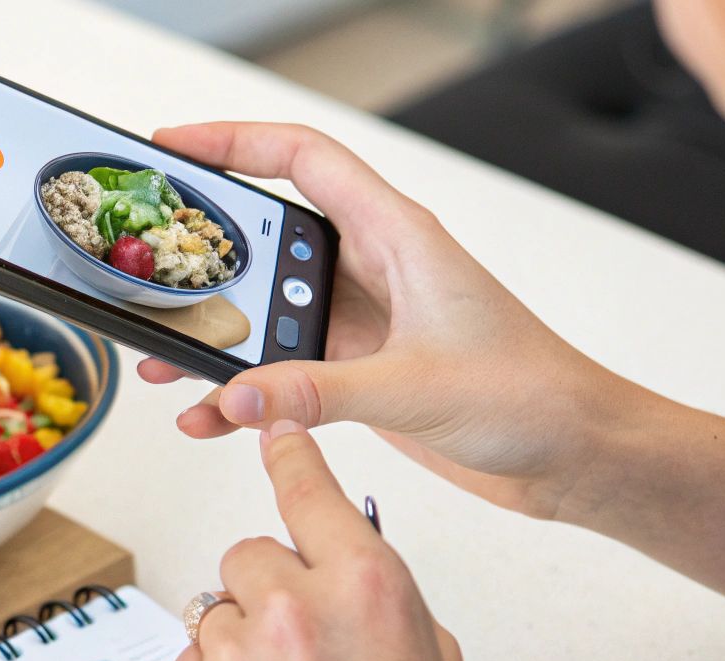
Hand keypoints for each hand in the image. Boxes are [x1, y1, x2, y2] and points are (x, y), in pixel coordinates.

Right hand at [140, 122, 642, 518]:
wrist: (574, 454)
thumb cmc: (533, 394)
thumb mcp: (418, 388)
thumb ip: (320, 391)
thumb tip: (237, 393)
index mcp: (399, 237)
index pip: (304, 160)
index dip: (235, 142)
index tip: (172, 148)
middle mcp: (376, 272)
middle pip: (270, 241)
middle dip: (205, 259)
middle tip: (149, 274)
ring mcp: (365, 325)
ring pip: (268, 313)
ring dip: (217, 339)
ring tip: (166, 363)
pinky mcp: (361, 375)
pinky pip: (284, 371)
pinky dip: (245, 392)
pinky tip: (217, 417)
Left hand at [171, 420, 496, 660]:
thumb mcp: (435, 653)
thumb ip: (377, 592)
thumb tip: (340, 565)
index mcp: (367, 585)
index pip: (307, 487)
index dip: (289, 453)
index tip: (273, 430)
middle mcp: (294, 611)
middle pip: (249, 552)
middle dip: (270, 584)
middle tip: (307, 640)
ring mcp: (238, 660)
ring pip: (214, 610)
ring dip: (242, 641)